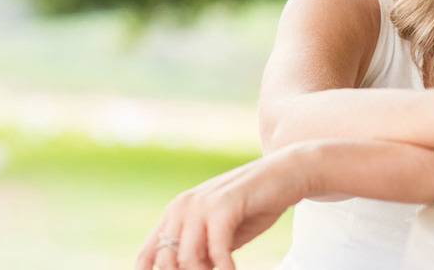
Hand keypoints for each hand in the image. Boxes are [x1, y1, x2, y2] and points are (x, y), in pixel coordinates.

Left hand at [134, 144, 312, 269]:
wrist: (287, 173)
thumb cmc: (255, 207)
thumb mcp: (221, 237)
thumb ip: (202, 255)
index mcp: (175, 213)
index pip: (147, 257)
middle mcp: (181, 207)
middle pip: (166, 262)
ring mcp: (200, 204)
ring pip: (186, 259)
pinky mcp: (223, 205)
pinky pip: (216, 250)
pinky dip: (224, 267)